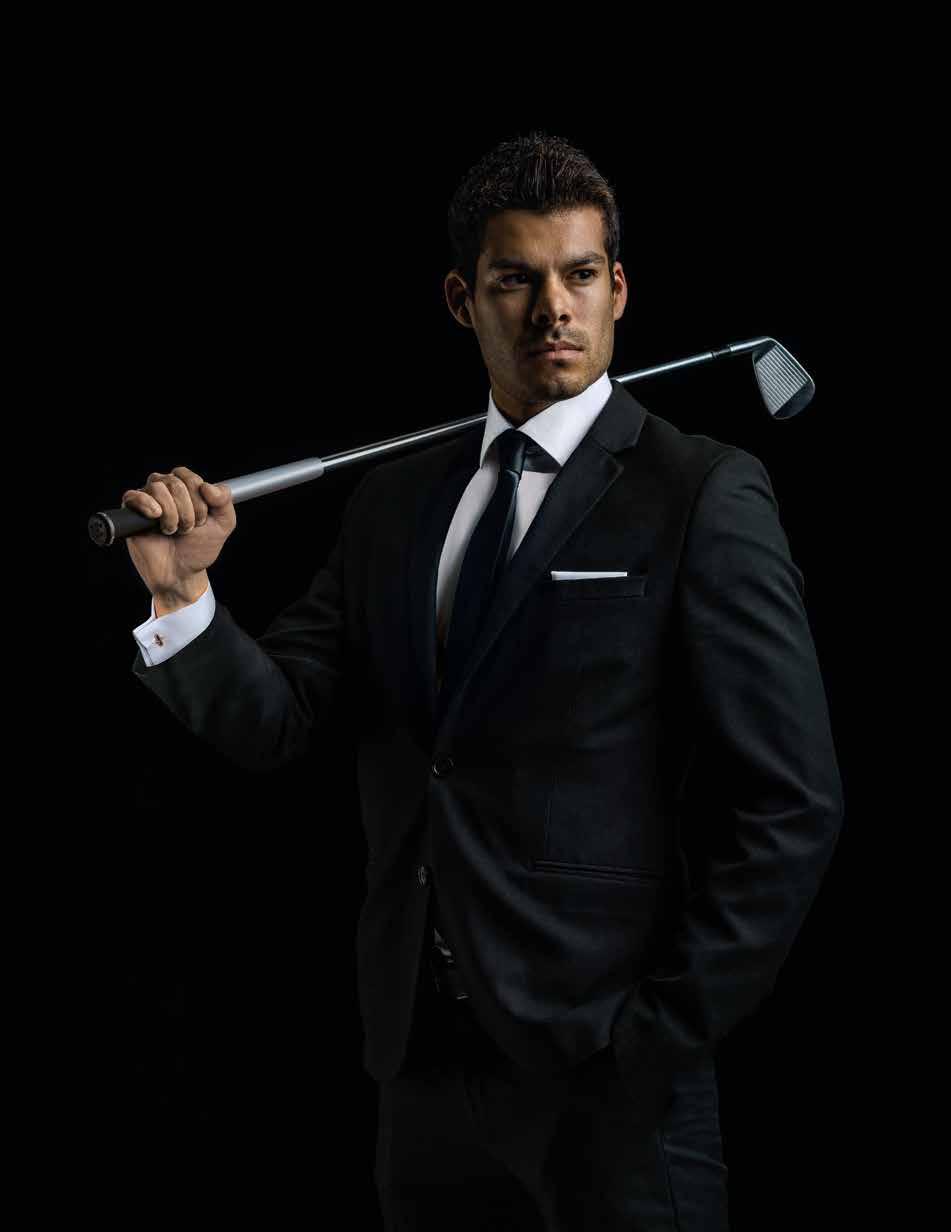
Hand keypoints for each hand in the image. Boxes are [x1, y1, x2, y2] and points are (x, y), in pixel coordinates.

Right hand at [121, 466, 235, 605]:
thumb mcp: (223, 524)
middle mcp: (164, 489)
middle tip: (187, 529)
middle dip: (187, 510)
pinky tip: (156, 517)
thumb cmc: (199, 548)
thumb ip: (224, 501)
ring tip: (173, 531)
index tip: (201, 520)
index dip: (198, 498)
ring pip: (157, 488)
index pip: (188, 476)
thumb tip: (208, 486)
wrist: (181, 573)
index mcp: (184, 487)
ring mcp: (146, 500)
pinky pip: (133, 496)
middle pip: (174, 482)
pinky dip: (147, 505)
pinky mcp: (130, 513)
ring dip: (171, 514)